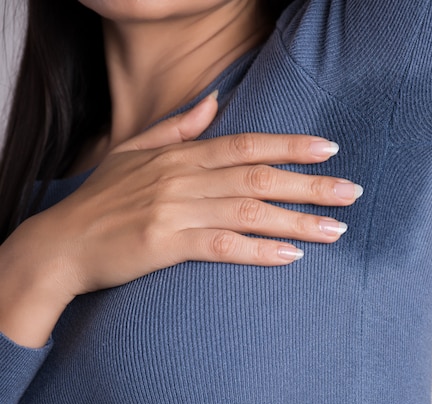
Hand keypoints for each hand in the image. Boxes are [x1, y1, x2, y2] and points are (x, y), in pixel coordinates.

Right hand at [0, 93, 361, 346]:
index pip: (247, 144)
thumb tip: (213, 100)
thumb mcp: (134, 151)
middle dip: (310, 185)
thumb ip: (179, 127)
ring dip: (296, 221)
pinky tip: (291, 257)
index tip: (329, 149)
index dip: (290, 146)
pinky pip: (222, 247)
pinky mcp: (165, 245)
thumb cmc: (101, 199)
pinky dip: (258, 251)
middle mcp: (184, 179)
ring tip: (336, 229)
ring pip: (249, 212)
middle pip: (259, 177)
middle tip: (351, 191)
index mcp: (182, 156)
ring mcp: (176, 211)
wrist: (60, 244)